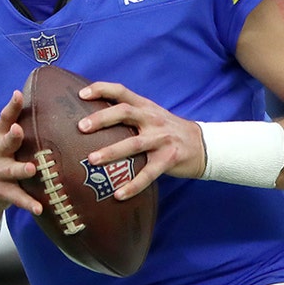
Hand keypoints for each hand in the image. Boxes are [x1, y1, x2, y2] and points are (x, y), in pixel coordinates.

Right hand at [0, 91, 40, 236]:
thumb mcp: (0, 141)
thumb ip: (14, 124)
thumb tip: (36, 98)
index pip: (4, 119)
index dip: (11, 107)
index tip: (18, 95)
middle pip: (4, 143)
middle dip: (11, 137)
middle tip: (18, 130)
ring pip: (10, 171)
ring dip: (21, 169)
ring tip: (32, 169)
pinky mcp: (1, 192)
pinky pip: (16, 198)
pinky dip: (27, 203)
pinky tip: (39, 207)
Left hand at [76, 82, 205, 199]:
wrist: (203, 145)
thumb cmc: (167, 130)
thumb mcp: (151, 115)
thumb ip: (129, 114)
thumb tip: (92, 119)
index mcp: (145, 106)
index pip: (121, 91)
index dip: (102, 89)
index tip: (81, 95)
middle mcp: (152, 119)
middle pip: (124, 112)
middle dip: (101, 118)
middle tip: (81, 127)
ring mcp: (161, 139)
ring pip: (134, 144)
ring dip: (111, 151)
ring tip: (92, 160)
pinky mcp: (169, 159)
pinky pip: (148, 174)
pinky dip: (133, 185)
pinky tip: (118, 195)